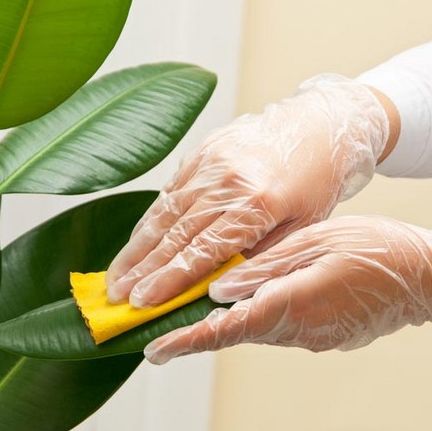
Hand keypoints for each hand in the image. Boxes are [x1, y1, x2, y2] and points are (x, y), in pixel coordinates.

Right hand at [106, 75, 389, 306]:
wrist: (317, 126)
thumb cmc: (315, 182)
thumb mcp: (302, 227)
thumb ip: (258, 255)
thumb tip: (216, 287)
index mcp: (258, 203)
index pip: (204, 252)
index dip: (169, 280)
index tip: (141, 303)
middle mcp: (227, 181)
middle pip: (175, 234)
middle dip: (142, 270)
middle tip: (114, 297)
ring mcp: (211, 162)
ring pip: (164, 213)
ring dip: (136, 248)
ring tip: (114, 276)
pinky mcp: (201, 151)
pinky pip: (169, 191)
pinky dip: (150, 220)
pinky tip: (135, 243)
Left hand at [144, 216, 431, 363]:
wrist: (428, 277)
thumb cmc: (377, 248)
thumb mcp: (317, 241)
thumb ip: (266, 267)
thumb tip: (219, 287)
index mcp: (294, 302)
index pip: (228, 327)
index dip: (187, 339)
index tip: (153, 349)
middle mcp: (299, 329)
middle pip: (234, 334)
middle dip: (194, 333)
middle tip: (157, 330)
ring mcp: (312, 337)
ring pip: (253, 330)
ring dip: (220, 325)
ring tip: (189, 311)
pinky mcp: (320, 336)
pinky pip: (275, 327)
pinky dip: (250, 318)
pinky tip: (240, 302)